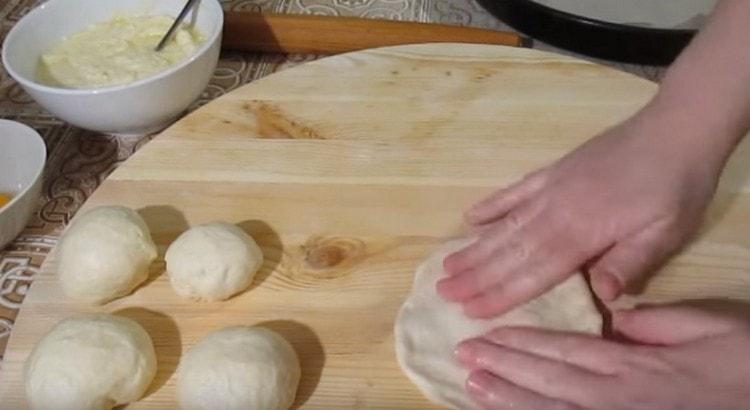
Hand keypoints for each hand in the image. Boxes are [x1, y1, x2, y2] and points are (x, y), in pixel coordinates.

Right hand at [436, 108, 723, 317]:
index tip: (470, 310)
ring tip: (446, 266)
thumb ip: (630, 262)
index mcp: (583, 233)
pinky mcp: (552, 172)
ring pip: (505, 224)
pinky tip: (469, 218)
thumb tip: (601, 298)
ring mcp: (549, 189)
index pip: (535, 271)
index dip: (502, 293)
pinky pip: (514, 191)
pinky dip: (491, 206)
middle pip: (510, 250)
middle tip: (441, 292)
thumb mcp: (665, 231)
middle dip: (475, 274)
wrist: (673, 129)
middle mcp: (556, 212)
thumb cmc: (674, 188)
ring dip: (475, 247)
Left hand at [455, 304, 749, 409]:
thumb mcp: (709, 328)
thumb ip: (657, 322)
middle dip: (502, 366)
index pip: (563, 350)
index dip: (521, 343)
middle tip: (464, 356)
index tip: (487, 335)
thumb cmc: (746, 367)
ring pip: (550, 409)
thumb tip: (614, 316)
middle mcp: (614, 396)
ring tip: (472, 385)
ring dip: (508, 398)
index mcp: (632, 365)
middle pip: (547, 380)